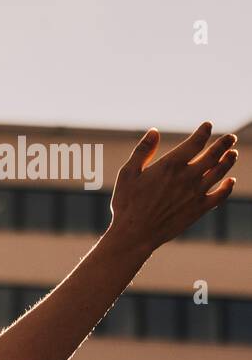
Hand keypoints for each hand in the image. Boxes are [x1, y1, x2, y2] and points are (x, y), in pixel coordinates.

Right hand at [107, 122, 236, 254]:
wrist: (135, 234)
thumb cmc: (127, 203)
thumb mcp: (127, 174)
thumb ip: (142, 151)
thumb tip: (154, 131)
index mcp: (170, 165)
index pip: (195, 142)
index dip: (204, 132)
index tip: (208, 125)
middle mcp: (188, 177)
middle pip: (213, 155)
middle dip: (223, 144)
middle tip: (230, 138)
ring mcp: (196, 193)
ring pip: (219, 172)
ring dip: (229, 160)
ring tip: (233, 153)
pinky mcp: (199, 209)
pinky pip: (220, 195)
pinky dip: (228, 186)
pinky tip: (230, 181)